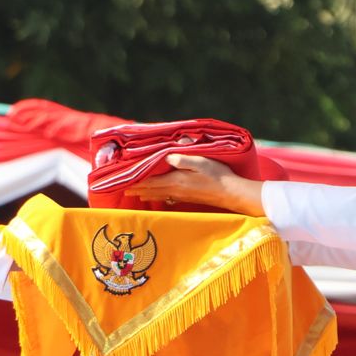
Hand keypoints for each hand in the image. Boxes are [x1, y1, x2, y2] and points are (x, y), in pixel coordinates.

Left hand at [125, 154, 266, 216]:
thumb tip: (167, 157)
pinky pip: (167, 197)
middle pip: (151, 190)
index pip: (150, 182)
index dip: (136, 182)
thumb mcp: (201, 161)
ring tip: (136, 194)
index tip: (124, 183)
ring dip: (146, 194)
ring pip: (158, 195)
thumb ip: (183, 159)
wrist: (231, 193)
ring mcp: (181, 195)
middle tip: (124, 190)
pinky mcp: (188, 198)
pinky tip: (158, 197)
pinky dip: (158, 196)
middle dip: (137, 190)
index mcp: (176, 180)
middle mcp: (175, 190)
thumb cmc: (217, 175)